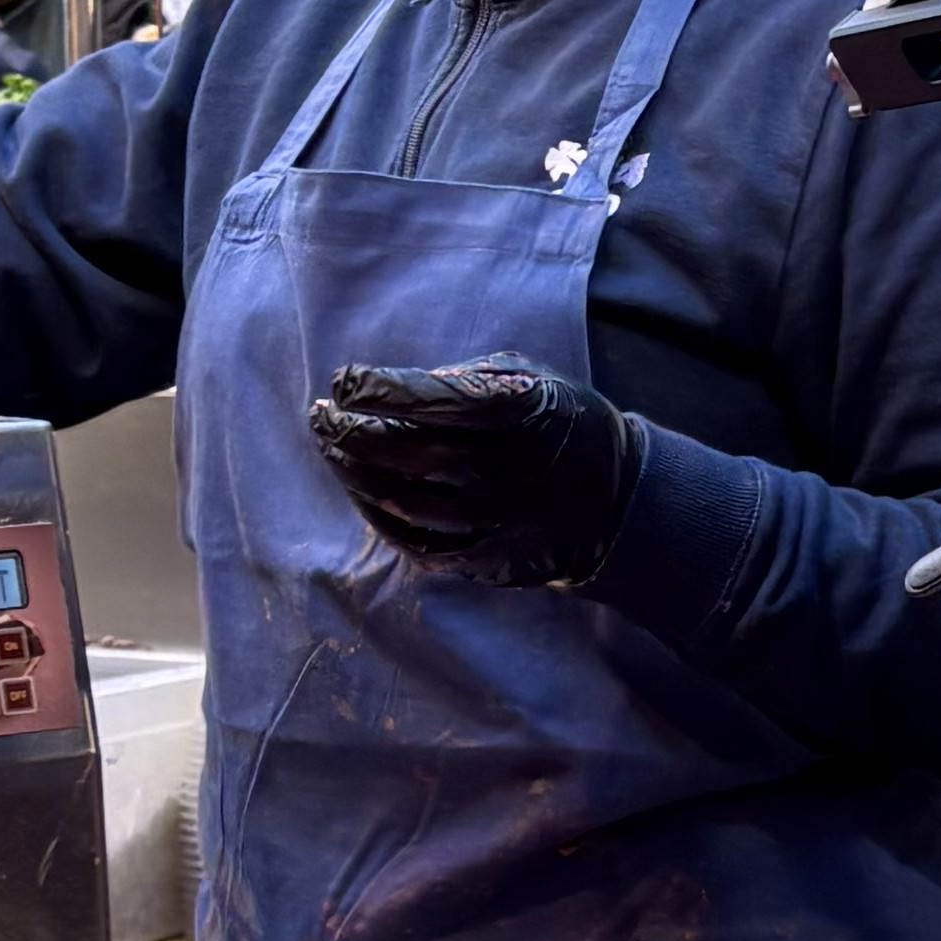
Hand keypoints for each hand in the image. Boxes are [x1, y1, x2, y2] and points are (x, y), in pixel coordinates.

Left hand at [308, 357, 642, 586]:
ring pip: (408, 505)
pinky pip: (421, 545)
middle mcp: (511, 472)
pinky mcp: (493, 560)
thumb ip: (470, 381)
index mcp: (523, 416)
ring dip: (356, 477)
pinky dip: (381, 519)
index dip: (381, 391)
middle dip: (353, 434)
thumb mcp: (532, 381)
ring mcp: (501, 523)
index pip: (436, 401)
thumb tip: (396, 389)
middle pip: (412, 456)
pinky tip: (361, 494)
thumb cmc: (561, 425)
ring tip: (331, 450)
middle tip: (319, 416)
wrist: (620, 502)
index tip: (343, 381)